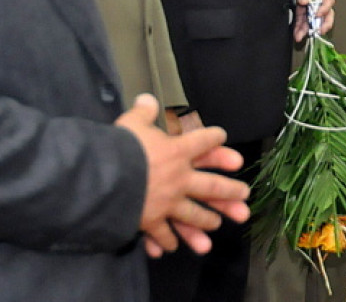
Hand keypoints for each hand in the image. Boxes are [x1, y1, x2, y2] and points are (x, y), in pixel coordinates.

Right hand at [116, 95, 249, 257]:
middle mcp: (180, 178)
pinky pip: (162, 234)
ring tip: (215, 225)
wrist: (101, 180)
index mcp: (178, 151)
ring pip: (193, 215)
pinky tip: (171, 248)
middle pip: (212, 186)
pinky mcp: (150, 221)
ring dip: (205, 221)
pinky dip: (166, 241)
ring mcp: (168, 202)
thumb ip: (143, 112)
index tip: (222, 137)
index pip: (205, 141)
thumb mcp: (131, 123)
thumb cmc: (119, 148)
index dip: (215, 138)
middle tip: (244, 196)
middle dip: (229, 192)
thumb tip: (146, 97)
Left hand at [293, 0, 335, 41]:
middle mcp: (317, 1)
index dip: (325, 9)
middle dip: (323, 24)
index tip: (317, 14)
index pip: (328, 0)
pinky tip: (297, 35)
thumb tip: (305, 1)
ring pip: (313, 22)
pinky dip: (300, 30)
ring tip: (300, 36)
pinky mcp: (302, 14)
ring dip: (307, 30)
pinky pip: (303, 23)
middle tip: (319, 31)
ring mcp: (309, 9)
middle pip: (326, 14)